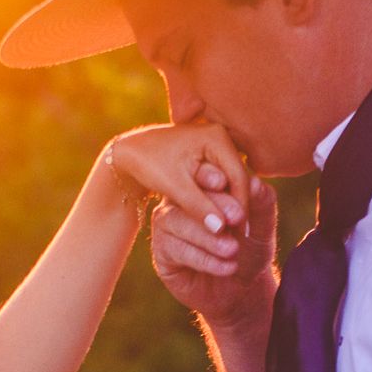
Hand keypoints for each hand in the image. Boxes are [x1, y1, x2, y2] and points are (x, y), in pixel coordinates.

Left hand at [107, 122, 248, 231]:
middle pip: (238, 177)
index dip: (241, 206)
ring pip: (231, 180)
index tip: (240, 232)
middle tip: (241, 235)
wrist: (130, 151)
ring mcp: (216, 143)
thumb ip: (199, 206)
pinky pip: (223, 178)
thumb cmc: (149, 164)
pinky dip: (222, 198)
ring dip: (231, 204)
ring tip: (233, 231)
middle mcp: (220, 136)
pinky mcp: (210, 153)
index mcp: (216, 137)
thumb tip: (222, 228)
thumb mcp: (175, 187)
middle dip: (238, 206)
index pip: (238, 176)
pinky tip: (222, 219)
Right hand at [149, 165, 278, 325]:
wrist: (240, 290)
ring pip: (176, 222)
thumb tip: (255, 183)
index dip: (210, 175)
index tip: (225, 182)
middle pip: (186, 196)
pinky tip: (227, 267)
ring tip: (232, 250)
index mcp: (202, 187)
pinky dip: (204, 259)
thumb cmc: (250, 251)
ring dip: (207, 236)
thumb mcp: (262, 228)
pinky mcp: (162, 253)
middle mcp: (179, 202)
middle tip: (236, 219)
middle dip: (212, 206)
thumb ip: (262, 205)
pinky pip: (176, 250)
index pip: (202, 173)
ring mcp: (167, 226)